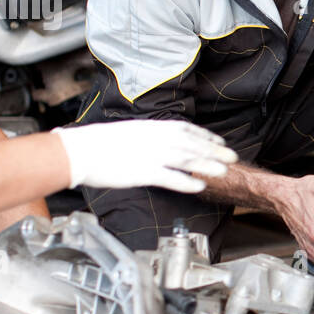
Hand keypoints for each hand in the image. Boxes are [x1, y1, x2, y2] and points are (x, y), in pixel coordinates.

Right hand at [54, 120, 236, 192]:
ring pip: (187, 159)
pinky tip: (199, 186)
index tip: (219, 142)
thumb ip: (150, 136)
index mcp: (153, 127)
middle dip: (214, 151)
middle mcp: (156, 139)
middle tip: (232, 157)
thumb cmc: (100, 142)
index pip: (187, 130)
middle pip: (192, 145)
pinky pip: (171, 178)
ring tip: (223, 171)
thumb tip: (165, 142)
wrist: (81, 150)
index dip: (206, 136)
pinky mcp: (144, 172)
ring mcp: (151, 155)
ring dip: (207, 165)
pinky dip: (187, 182)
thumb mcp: (131, 131)